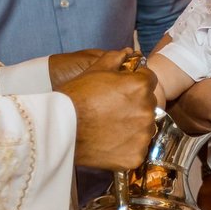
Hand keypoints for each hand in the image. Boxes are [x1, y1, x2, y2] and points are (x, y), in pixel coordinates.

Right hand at [58, 49, 156, 170]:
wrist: (60, 129)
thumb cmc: (75, 97)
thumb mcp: (95, 70)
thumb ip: (116, 58)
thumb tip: (129, 53)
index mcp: (140, 86)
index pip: (150, 80)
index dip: (136, 82)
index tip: (123, 89)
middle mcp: (147, 110)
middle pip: (149, 104)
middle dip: (136, 104)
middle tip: (114, 109)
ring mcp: (143, 135)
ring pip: (145, 127)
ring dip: (134, 126)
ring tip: (111, 127)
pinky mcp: (136, 156)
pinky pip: (138, 149)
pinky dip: (128, 147)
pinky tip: (111, 142)